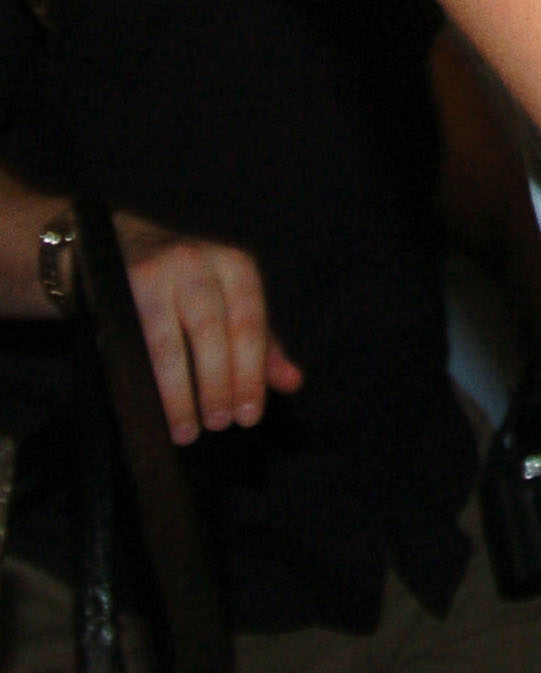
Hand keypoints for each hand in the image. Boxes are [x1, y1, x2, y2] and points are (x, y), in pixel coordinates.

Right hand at [114, 218, 303, 445]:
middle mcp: (197, 262)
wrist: (124, 241)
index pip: (249, 324)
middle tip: (218, 423)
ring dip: (179, 393)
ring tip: (186, 430)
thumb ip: (262, 342)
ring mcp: (153, 273)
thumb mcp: (231, 300)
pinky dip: (144, 381)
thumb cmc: (188, 282)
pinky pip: (132, 346)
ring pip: (168, 344)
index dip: (250, 374)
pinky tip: (150, 408)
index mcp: (234, 265)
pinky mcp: (115, 290)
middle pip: (212, 332)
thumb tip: (293, 382)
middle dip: (217, 385)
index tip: (249, 415)